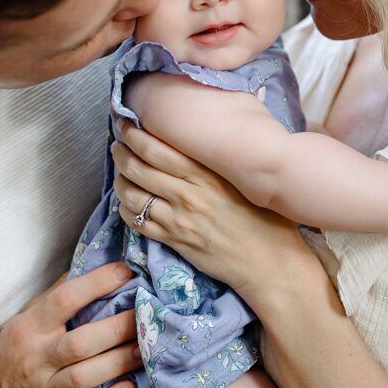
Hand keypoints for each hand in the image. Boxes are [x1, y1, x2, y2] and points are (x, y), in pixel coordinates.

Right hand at [0, 264, 141, 387]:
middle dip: (117, 328)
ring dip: (120, 361)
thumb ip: (56, 295)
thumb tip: (91, 266)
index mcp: (30, 326)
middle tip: (145, 314)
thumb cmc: (15, 345)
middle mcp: (37, 356)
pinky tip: (132, 383)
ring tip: (145, 347)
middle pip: (80, 343)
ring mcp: (45, 384)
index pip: (64, 300)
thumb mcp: (26, 315)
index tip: (125, 271)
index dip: (96, 284)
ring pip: (85, 375)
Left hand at [111, 124, 309, 304]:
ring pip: (132, 195)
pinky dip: (126, 211)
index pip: (158, 148)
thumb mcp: (246, 181)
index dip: (135, 135)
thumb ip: (222, 162)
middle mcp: (188, 194)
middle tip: (118, 146)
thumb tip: (207, 138)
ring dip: (120, 182)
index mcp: (207, 174)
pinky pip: (138, 224)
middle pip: (139, 168)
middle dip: (122, 153)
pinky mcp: (175, 242)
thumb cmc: (266, 219)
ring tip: (120, 174)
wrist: (269, 262)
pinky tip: (127, 204)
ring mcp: (179, 220)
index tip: (127, 125)